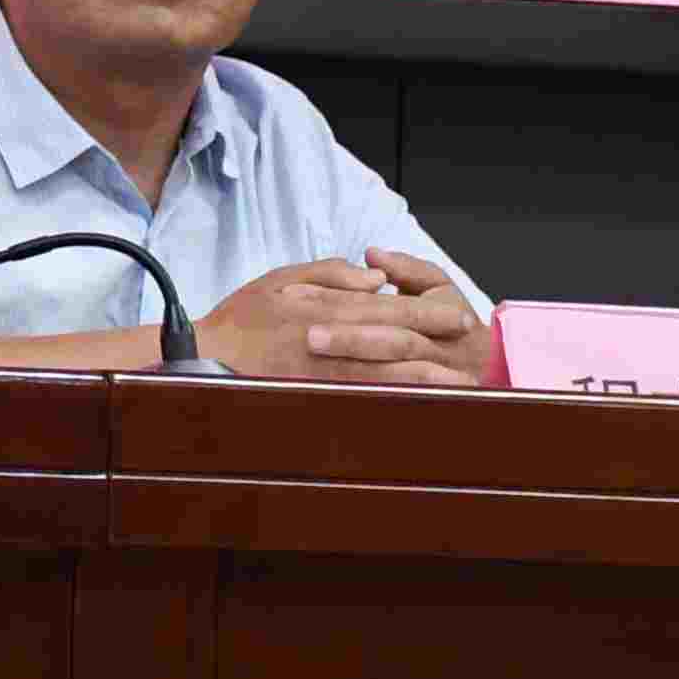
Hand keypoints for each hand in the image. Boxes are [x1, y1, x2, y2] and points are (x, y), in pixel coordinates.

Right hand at [202, 250, 485, 385]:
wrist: (206, 354)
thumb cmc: (244, 317)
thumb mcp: (282, 278)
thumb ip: (330, 273)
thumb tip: (376, 279)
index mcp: (322, 306)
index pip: (385, 308)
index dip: (426, 314)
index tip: (460, 320)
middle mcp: (325, 339)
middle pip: (391, 343)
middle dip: (436, 351)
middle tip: (472, 361)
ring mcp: (320, 371)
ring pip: (382, 376)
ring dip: (423, 382)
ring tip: (457, 388)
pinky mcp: (314, 393)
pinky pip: (361, 397)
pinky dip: (393, 401)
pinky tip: (417, 405)